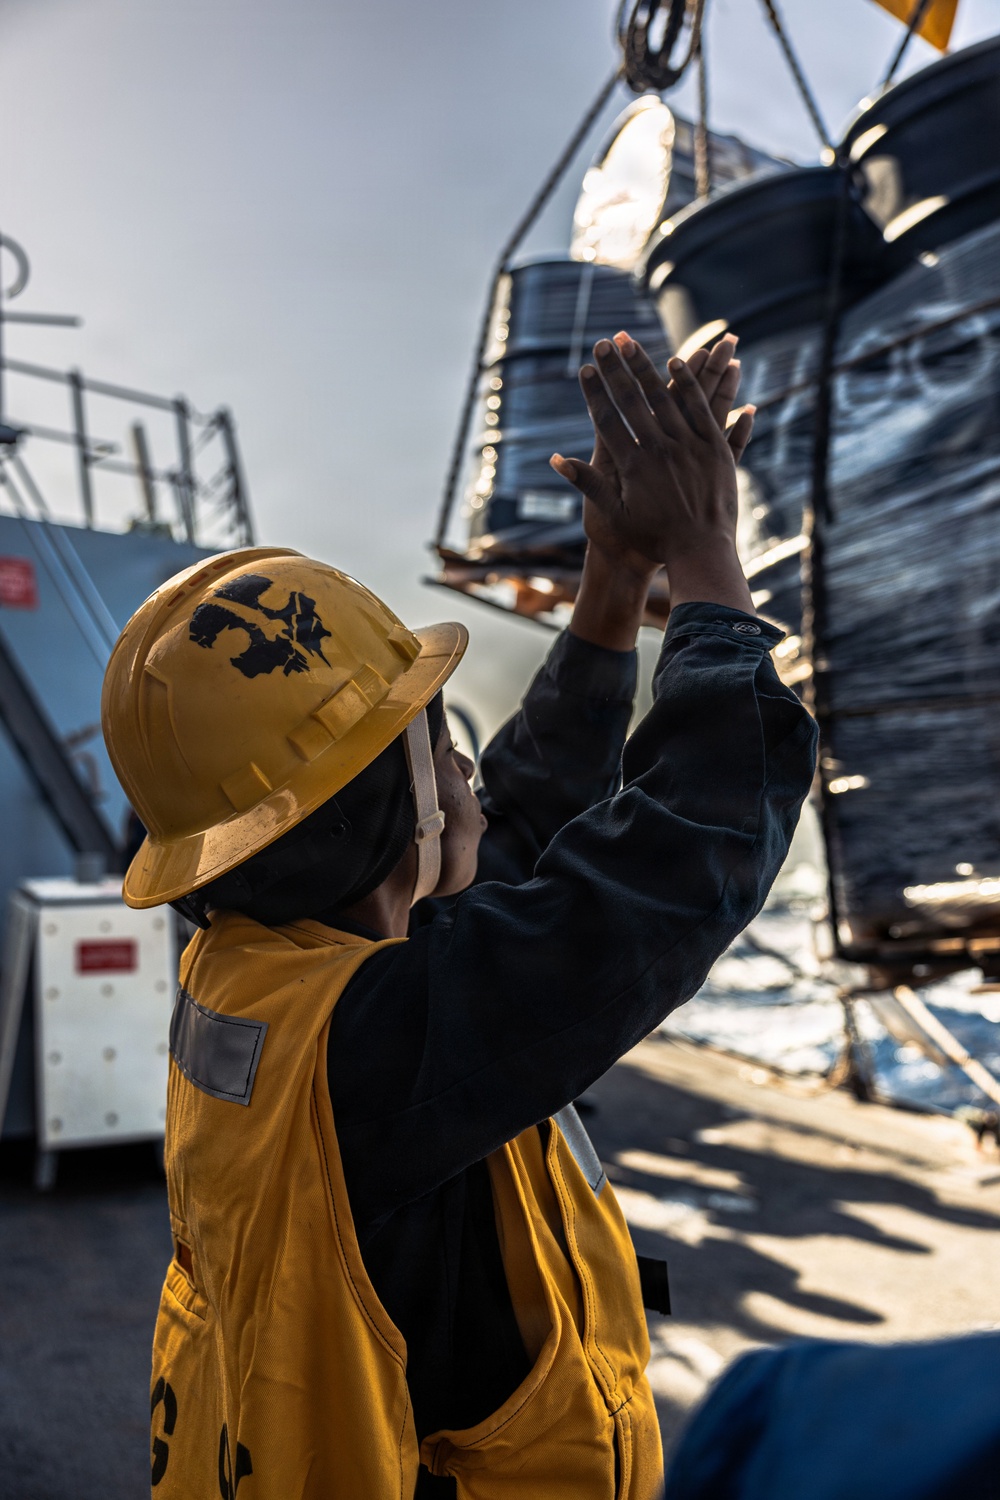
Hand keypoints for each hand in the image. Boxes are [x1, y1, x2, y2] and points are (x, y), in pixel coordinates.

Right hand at [550, 332, 751, 563]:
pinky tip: (679, 362)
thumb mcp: (615, 515)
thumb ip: (587, 483)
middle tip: (606, 343)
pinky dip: (690, 384)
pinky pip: (702, 408)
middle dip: (617, 369)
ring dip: (650, 367)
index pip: (608, 419)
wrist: (701, 552)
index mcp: (634, 466)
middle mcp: (661, 450)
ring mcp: (690, 447)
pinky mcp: (715, 449)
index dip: (595, 392)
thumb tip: (555, 459)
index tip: (586, 369)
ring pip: (668, 396)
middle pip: (635, 400)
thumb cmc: (654, 539)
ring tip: (636, 345)